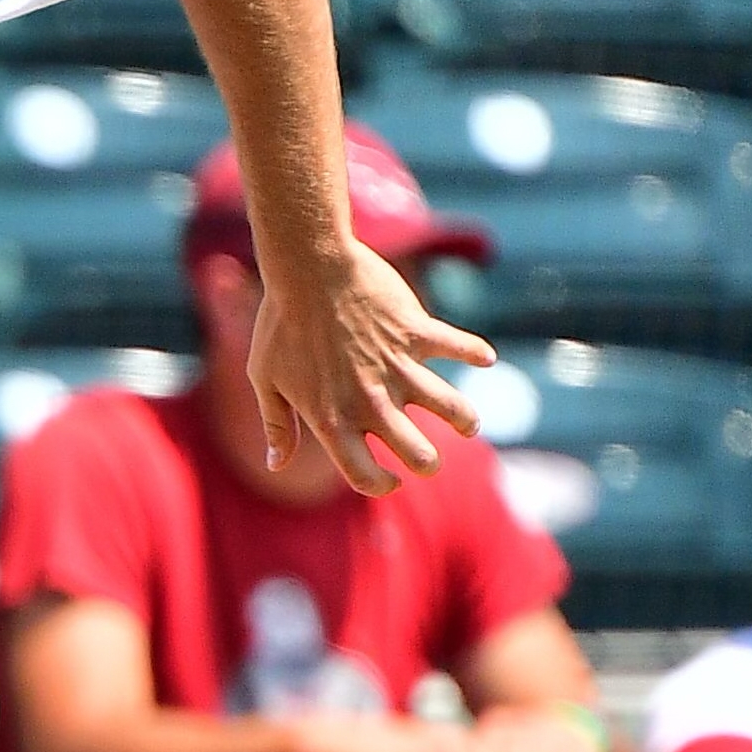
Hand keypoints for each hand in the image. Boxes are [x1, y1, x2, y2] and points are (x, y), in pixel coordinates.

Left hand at [245, 240, 494, 496]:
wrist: (306, 267)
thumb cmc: (279, 324)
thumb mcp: (265, 379)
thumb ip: (277, 425)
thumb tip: (275, 465)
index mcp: (332, 419)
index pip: (365, 475)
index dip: (381, 485)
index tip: (392, 479)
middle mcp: (370, 401)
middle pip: (417, 452)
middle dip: (428, 462)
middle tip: (428, 458)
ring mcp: (396, 366)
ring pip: (449, 407)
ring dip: (465, 420)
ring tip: (468, 425)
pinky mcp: (415, 331)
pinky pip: (456, 345)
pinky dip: (475, 351)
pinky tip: (485, 357)